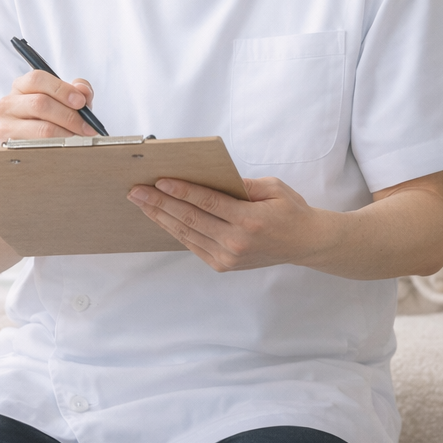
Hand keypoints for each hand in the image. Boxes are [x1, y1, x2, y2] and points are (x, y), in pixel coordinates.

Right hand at [0, 71, 95, 140]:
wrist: (32, 141)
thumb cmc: (49, 116)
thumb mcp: (63, 99)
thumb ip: (77, 90)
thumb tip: (83, 91)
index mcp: (21, 85)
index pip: (37, 79)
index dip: (61, 89)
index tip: (81, 102)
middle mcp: (8, 103)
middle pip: (40, 104)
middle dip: (69, 115)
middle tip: (87, 125)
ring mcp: (6, 125)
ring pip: (42, 128)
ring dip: (66, 132)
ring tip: (77, 136)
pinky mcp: (9, 146)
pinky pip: (39, 147)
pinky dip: (57, 146)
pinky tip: (64, 145)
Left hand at [128, 175, 336, 272]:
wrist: (305, 244)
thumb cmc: (290, 210)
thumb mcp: (272, 188)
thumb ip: (240, 184)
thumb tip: (208, 177)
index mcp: (250, 220)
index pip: (207, 203)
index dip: (181, 192)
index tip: (159, 181)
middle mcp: (236, 242)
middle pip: (190, 219)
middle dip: (159, 203)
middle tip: (136, 191)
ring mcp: (228, 257)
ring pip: (186, 234)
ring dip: (160, 217)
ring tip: (140, 202)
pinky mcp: (223, 265)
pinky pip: (192, 244)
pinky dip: (174, 230)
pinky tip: (160, 218)